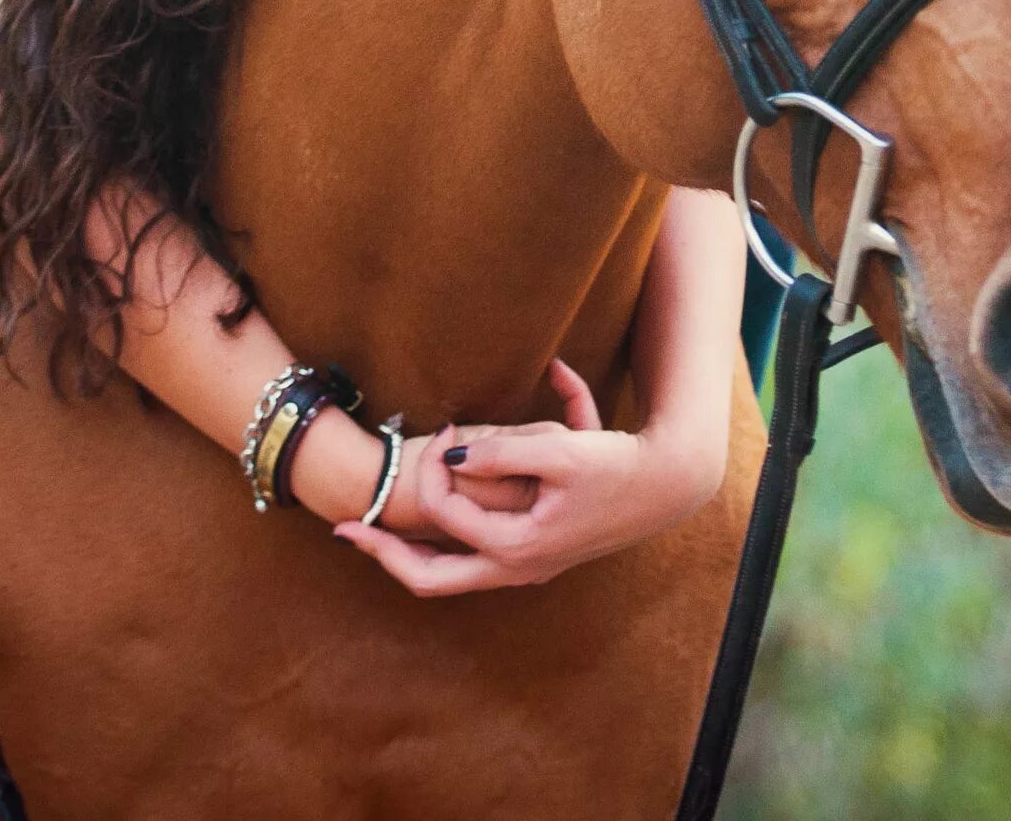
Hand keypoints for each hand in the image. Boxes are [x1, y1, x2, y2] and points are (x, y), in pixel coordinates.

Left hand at [333, 358, 725, 596]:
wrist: (667, 484)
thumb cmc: (615, 466)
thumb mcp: (558, 451)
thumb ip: (500, 452)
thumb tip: (450, 458)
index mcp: (517, 548)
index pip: (447, 517)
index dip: (433, 473)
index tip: (443, 432)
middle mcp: (516, 568)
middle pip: (431, 578)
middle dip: (383, 555)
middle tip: (343, 533)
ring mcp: (526, 565)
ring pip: (453, 572)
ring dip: (413, 552)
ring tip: (375, 534)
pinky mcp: (538, 550)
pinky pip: (481, 551)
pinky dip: (457, 533)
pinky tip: (455, 492)